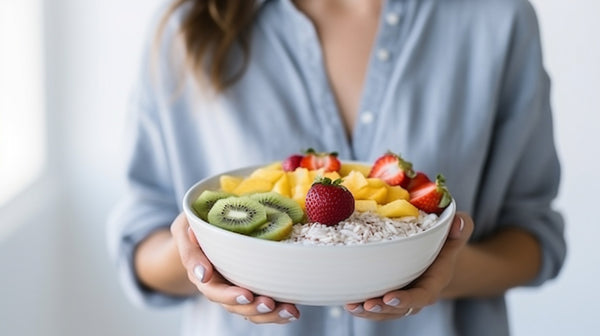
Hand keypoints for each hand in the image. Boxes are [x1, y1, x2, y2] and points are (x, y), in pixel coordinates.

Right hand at [170, 213, 299, 323]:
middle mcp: (220, 286)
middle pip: (234, 305)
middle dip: (253, 307)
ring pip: (251, 310)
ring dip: (270, 314)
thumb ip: (188, 246)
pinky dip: (278, 311)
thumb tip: (202, 272)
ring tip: (289, 310)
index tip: (245, 294)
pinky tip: (293, 311)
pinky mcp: (252, 287)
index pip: (213, 290)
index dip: (229, 296)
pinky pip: (263, 305)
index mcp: (202, 274)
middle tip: (269, 303)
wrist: (202, 229)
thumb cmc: (194, 225)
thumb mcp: (184, 228)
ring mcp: (236, 288)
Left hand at [344, 212, 473, 319]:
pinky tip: (346, 300)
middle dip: (382, 309)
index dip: (407, 299)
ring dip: (367, 311)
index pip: (422, 296)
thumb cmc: (444, 244)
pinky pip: (374, 305)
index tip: (390, 298)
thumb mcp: (454, 236)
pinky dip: (361, 306)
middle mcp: (416, 294)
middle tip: (366, 304)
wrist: (436, 257)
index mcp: (433, 282)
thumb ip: (460, 230)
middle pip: (399, 310)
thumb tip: (459, 223)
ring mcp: (401, 297)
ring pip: (384, 312)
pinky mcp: (387, 295)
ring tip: (351, 305)